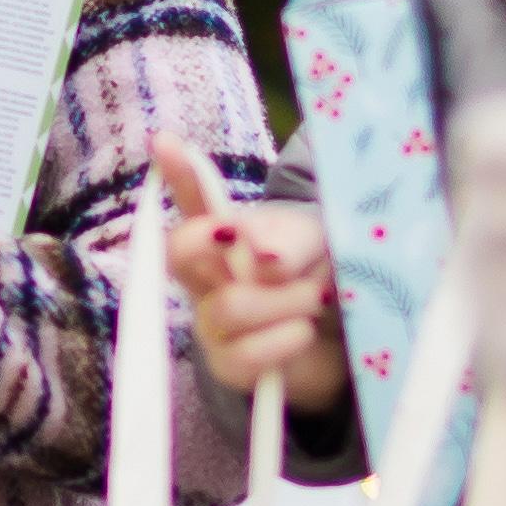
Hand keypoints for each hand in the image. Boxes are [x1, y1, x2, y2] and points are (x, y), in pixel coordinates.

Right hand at [154, 137, 348, 413]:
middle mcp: (207, 276)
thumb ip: (290, 242)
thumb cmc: (319, 276)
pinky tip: (303, 331)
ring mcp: (213, 322)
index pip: (194, 200)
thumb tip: (262, 258)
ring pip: (230, 306)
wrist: (343, 339)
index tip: (162, 141)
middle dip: (218, 243)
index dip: (177, 172)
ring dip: (286, 301)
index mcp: (226, 235)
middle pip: (181, 251)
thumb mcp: (318, 244)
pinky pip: (247, 353)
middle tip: (270, 255)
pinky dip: (287, 338)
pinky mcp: (228, 364)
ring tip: (315, 299)